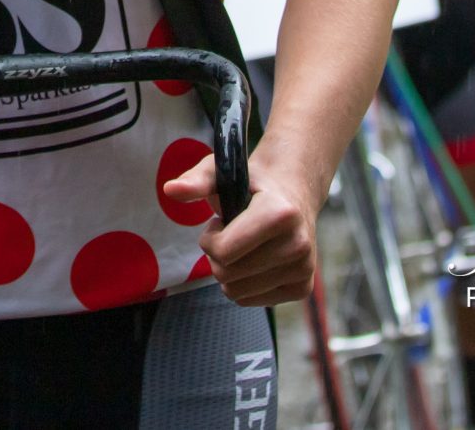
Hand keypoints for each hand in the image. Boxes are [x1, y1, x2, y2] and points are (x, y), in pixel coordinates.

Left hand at [168, 148, 316, 306]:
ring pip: (237, 293)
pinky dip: (243, 284)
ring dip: (229, 271)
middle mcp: (298, 244)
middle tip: (229, 235)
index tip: (217, 223)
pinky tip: (254, 260)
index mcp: (280, 214)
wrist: (293, 195)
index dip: (210, 239)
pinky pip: (251, 301)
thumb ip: (196, 181)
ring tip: (243, 246)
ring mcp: (304, 270)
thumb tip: (170, 190)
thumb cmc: (251, 184)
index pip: (225, 252)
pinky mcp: (302, 289)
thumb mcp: (221, 173)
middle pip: (227, 275)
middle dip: (216, 256)